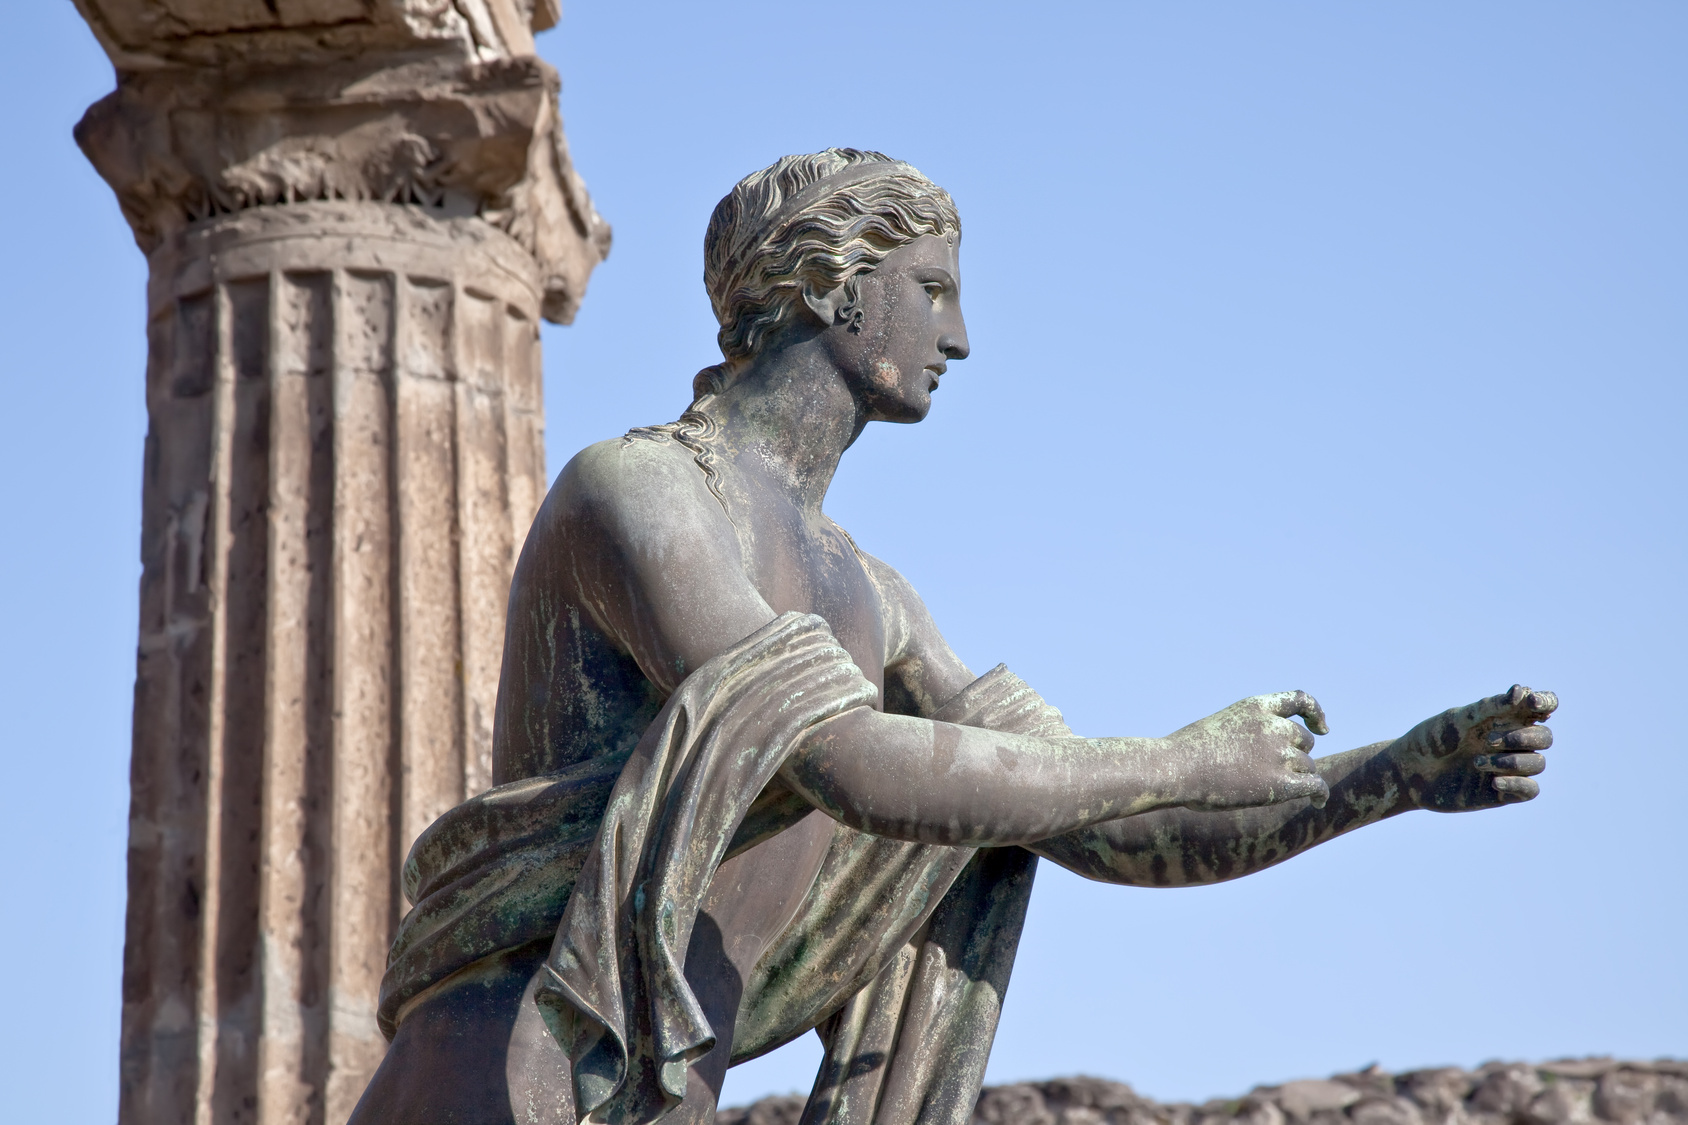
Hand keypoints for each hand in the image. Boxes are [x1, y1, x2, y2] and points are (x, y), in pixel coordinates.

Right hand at [1164, 691, 1331, 811]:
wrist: (1176, 768)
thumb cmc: (1186, 754)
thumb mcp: (1218, 731)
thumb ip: (1245, 736)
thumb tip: (1260, 762)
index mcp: (1255, 707)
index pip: (1299, 700)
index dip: (1314, 714)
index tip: (1322, 729)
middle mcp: (1273, 726)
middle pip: (1304, 742)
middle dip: (1295, 755)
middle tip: (1275, 772)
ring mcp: (1278, 754)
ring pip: (1307, 766)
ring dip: (1297, 777)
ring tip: (1271, 789)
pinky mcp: (1280, 783)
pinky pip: (1314, 785)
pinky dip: (1319, 794)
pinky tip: (1317, 803)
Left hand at [1390, 685, 1555, 811]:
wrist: (1409, 772)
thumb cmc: (1432, 739)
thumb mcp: (1458, 718)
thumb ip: (1491, 706)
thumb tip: (1522, 691)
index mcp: (1504, 717)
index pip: (1542, 706)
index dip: (1546, 702)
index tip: (1531, 702)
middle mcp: (1511, 741)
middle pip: (1544, 737)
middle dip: (1524, 737)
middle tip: (1489, 740)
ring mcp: (1509, 767)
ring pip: (1538, 763)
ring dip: (1512, 761)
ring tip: (1476, 762)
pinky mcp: (1504, 791)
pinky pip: (1531, 790)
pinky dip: (1517, 783)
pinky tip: (1493, 782)